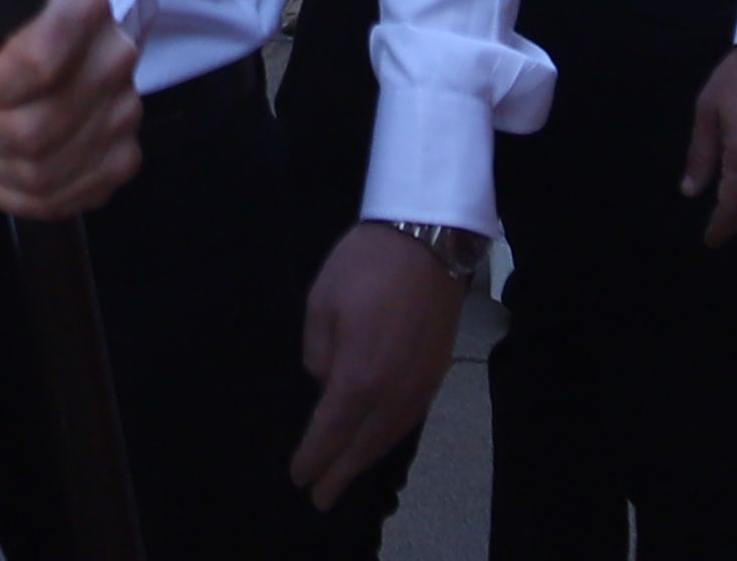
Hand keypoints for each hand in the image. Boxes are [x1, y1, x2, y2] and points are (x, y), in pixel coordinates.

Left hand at [0, 0, 140, 219]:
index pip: (38, 63)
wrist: (45, 41)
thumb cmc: (2, 22)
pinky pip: (59, 201)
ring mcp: (125, 114)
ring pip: (43, 173)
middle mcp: (116, 60)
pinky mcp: (123, 160)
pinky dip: (17, 193)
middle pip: (36, 129)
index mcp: (84, 9)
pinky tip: (7, 162)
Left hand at [294, 224, 464, 496]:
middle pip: (363, 445)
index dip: (313, 456)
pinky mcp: (438, 373)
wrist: (429, 239)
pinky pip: (410, 419)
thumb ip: (317, 352)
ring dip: (367, 459)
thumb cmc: (365, 265)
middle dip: (340, 473)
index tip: (298, 476)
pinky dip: (390, 438)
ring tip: (348, 475)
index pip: (330, 431)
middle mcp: (392, 393)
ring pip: (390, 436)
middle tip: (321, 497)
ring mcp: (420, 385)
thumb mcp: (320, 302)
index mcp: (358, 377)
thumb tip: (325, 381)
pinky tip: (380, 440)